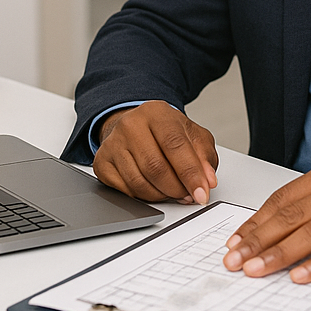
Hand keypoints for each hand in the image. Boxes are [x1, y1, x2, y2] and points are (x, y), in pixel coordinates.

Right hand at [93, 101, 218, 204]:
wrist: (135, 127)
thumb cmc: (165, 132)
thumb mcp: (192, 135)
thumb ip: (204, 156)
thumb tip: (208, 181)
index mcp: (156, 112)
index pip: (175, 145)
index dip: (190, 173)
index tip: (202, 193)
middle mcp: (131, 125)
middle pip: (155, 167)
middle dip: (176, 188)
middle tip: (189, 195)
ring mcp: (113, 144)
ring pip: (139, 183)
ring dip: (161, 196)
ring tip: (173, 192)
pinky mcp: (102, 163)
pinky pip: (125, 191)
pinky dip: (144, 198)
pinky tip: (154, 189)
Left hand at [221, 161, 310, 282]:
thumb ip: (310, 205)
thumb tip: (269, 231)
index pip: (283, 199)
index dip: (255, 222)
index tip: (234, 243)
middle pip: (292, 216)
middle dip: (258, 240)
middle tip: (235, 260)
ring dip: (281, 253)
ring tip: (258, 270)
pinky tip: (302, 276)